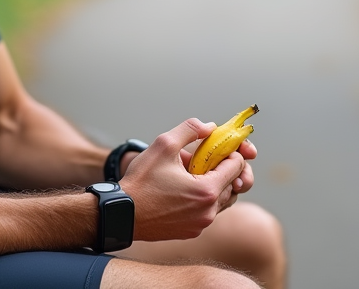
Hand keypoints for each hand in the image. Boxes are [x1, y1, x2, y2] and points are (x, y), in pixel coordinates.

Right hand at [118, 119, 247, 241]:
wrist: (121, 214)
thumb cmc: (141, 181)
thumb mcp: (164, 145)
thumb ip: (190, 129)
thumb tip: (210, 127)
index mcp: (207, 191)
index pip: (237, 167)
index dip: (231, 152)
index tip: (219, 146)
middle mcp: (208, 212)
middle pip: (233, 185)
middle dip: (223, 168)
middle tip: (207, 157)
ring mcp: (200, 224)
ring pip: (222, 200)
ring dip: (215, 184)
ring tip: (193, 172)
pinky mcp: (191, 232)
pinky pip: (207, 213)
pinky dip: (203, 199)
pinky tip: (184, 188)